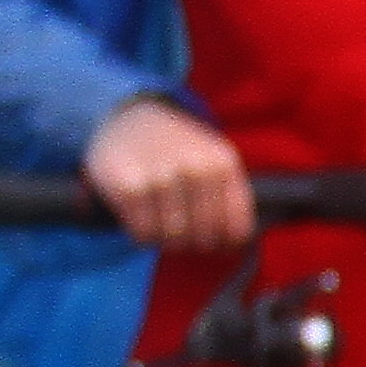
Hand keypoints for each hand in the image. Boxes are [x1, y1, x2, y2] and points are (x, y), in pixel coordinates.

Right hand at [83, 96, 253, 250]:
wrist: (128, 117)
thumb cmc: (177, 148)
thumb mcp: (214, 160)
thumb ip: (230, 199)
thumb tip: (234, 248)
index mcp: (223, 163)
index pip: (237, 230)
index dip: (225, 243)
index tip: (214, 241)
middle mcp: (196, 169)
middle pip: (204, 237)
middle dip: (194, 243)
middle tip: (182, 233)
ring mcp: (162, 179)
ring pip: (173, 239)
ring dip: (167, 240)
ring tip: (161, 223)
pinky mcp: (129, 189)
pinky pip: (144, 235)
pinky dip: (143, 236)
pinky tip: (142, 218)